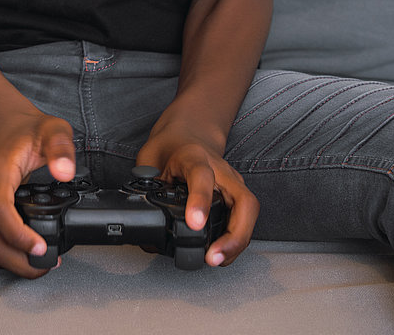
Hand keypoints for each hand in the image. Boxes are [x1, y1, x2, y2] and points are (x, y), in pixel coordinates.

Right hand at [0, 104, 77, 276]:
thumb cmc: (25, 130)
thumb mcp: (53, 129)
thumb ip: (62, 147)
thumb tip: (64, 172)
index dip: (18, 236)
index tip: (40, 249)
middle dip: (19, 261)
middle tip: (47, 265)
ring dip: (11, 262)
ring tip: (39, 264)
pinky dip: (1, 254)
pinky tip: (21, 254)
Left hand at [135, 123, 257, 266]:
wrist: (189, 133)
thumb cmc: (170, 146)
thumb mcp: (150, 159)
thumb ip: (145, 186)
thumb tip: (144, 222)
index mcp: (194, 156)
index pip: (201, 176)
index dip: (200, 200)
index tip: (194, 223)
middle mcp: (221, 170)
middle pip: (243, 201)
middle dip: (233, 235)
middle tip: (213, 256)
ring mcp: (233, 183)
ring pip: (249, 213)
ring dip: (236, 242)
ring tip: (216, 260)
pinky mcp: (238, 195)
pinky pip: (245, 220)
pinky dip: (236, 241)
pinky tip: (222, 254)